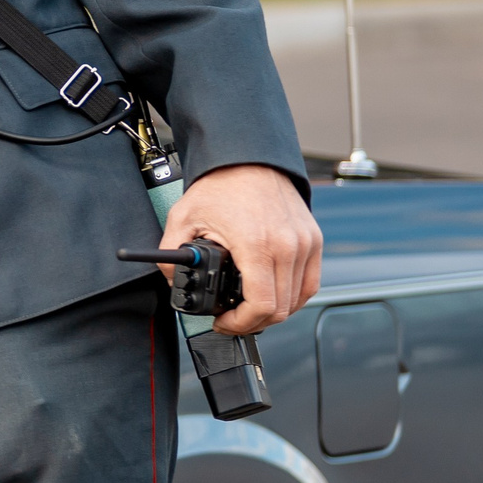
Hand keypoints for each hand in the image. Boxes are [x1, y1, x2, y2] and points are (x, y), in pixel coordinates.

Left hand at [157, 163, 320, 336]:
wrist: (249, 158)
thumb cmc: (221, 184)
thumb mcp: (183, 218)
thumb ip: (170, 254)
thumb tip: (170, 280)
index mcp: (257, 244)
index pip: (262, 306)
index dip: (241, 324)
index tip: (224, 321)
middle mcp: (288, 246)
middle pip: (281, 309)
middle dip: (253, 321)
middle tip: (232, 318)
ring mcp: (305, 243)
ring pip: (298, 299)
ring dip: (274, 310)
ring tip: (249, 307)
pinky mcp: (313, 239)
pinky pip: (310, 282)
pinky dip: (292, 295)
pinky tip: (272, 293)